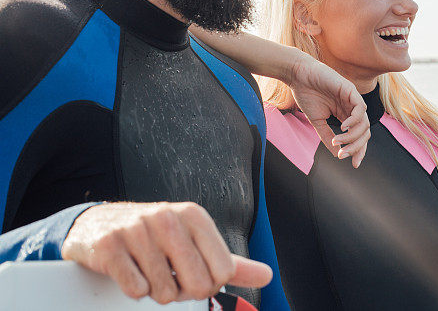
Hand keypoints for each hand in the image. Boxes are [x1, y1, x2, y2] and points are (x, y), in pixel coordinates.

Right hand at [61, 202, 271, 303]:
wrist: (98, 225)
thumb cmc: (157, 237)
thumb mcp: (196, 242)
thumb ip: (231, 263)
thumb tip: (267, 276)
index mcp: (195, 216)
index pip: (223, 271)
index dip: (209, 285)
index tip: (194, 276)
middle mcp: (168, 218)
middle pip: (197, 284)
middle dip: (184, 292)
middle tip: (170, 278)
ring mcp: (137, 230)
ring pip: (164, 291)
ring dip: (156, 291)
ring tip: (148, 271)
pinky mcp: (109, 246)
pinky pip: (135, 289)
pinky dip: (133, 289)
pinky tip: (129, 270)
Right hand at [288, 53, 370, 167]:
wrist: (299, 76)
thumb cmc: (307, 95)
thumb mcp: (318, 122)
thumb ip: (327, 136)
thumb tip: (337, 154)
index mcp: (346, 114)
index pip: (359, 135)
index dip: (359, 150)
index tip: (353, 164)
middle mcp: (352, 108)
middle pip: (365, 132)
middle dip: (357, 147)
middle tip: (344, 154)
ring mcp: (353, 99)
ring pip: (364, 123)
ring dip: (352, 136)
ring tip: (338, 140)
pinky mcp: (350, 90)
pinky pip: (361, 109)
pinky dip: (354, 121)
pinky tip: (343, 127)